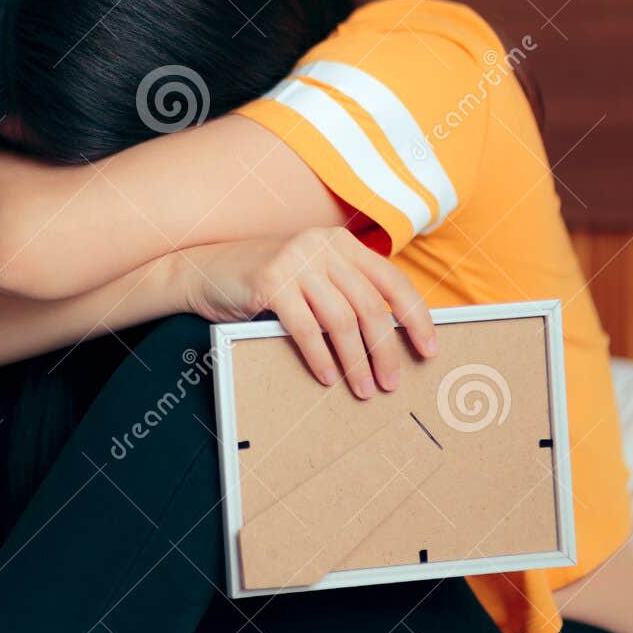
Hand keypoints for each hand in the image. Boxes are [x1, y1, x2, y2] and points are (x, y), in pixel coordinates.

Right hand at [175, 227, 436, 397]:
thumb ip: (345, 291)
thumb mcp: (312, 277)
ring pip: (341, 321)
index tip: (428, 349)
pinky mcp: (270, 281)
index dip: (416, 318)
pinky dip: (321, 357)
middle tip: (391, 382)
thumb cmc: (264, 281)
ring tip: (363, 388)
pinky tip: (329, 377)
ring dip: (356, 361)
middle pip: (370, 306)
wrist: (204, 270)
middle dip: (385, 350)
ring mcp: (296, 261)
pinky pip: (306, 328)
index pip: (392, 282)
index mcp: (342, 244)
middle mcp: (323, 246)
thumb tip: (390, 338)